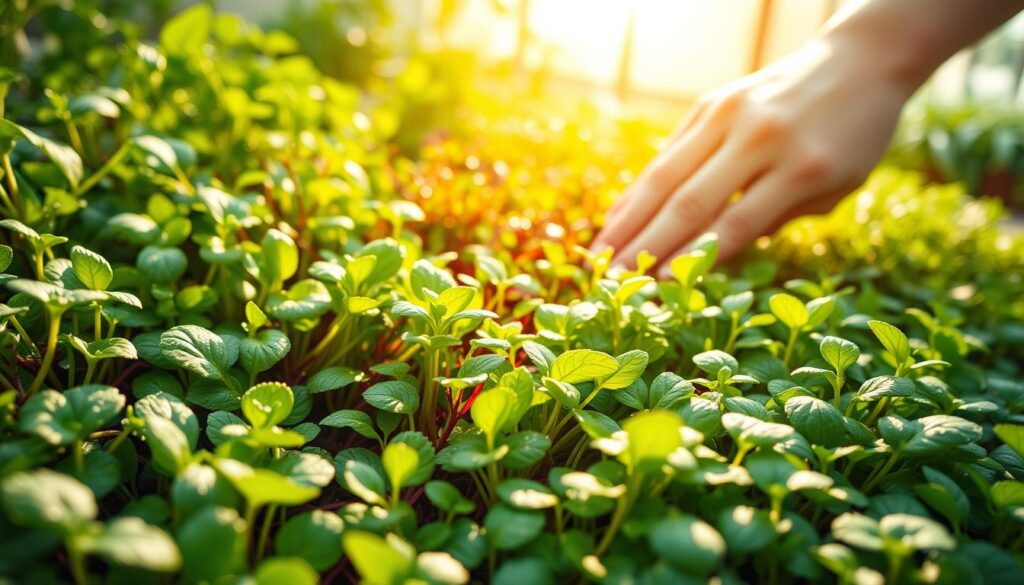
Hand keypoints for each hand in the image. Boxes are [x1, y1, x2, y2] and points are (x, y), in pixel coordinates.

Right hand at [590, 35, 913, 275]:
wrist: (860, 59)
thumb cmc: (854, 136)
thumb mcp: (834, 188)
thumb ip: (775, 218)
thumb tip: (709, 253)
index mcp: (803, 167)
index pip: (734, 225)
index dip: (691, 262)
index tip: (655, 291)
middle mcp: (760, 137)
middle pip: (689, 202)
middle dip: (645, 249)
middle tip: (611, 284)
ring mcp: (730, 114)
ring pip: (665, 175)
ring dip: (627, 220)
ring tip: (599, 256)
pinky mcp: (710, 103)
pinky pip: (667, 153)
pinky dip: (640, 189)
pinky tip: (617, 218)